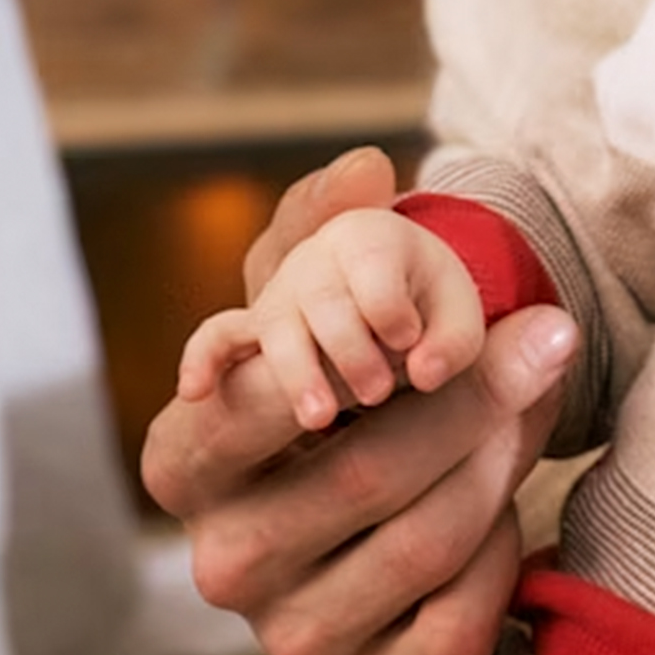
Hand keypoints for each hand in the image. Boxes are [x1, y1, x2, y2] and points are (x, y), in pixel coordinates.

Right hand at [142, 147, 578, 654]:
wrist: (395, 518)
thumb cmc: (353, 397)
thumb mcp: (326, 307)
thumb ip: (329, 228)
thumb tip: (369, 167)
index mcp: (182, 467)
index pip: (248, 408)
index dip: (358, 358)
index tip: (430, 327)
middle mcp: (219, 564)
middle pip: (364, 474)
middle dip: (469, 402)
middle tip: (541, 346)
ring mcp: (290, 637)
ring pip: (425, 541)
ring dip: (498, 465)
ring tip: (527, 415)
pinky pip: (462, 622)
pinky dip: (505, 558)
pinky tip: (506, 520)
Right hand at [178, 208, 486, 431]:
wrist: (390, 295)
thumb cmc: (427, 305)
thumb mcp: (458, 311)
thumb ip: (454, 340)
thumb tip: (426, 375)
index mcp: (369, 236)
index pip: (371, 264)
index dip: (387, 306)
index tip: (408, 339)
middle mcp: (314, 258)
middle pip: (321, 298)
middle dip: (349, 347)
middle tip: (379, 391)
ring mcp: (279, 294)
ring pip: (276, 326)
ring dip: (296, 371)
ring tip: (320, 419)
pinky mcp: (253, 332)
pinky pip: (217, 338)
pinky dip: (203, 360)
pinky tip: (197, 392)